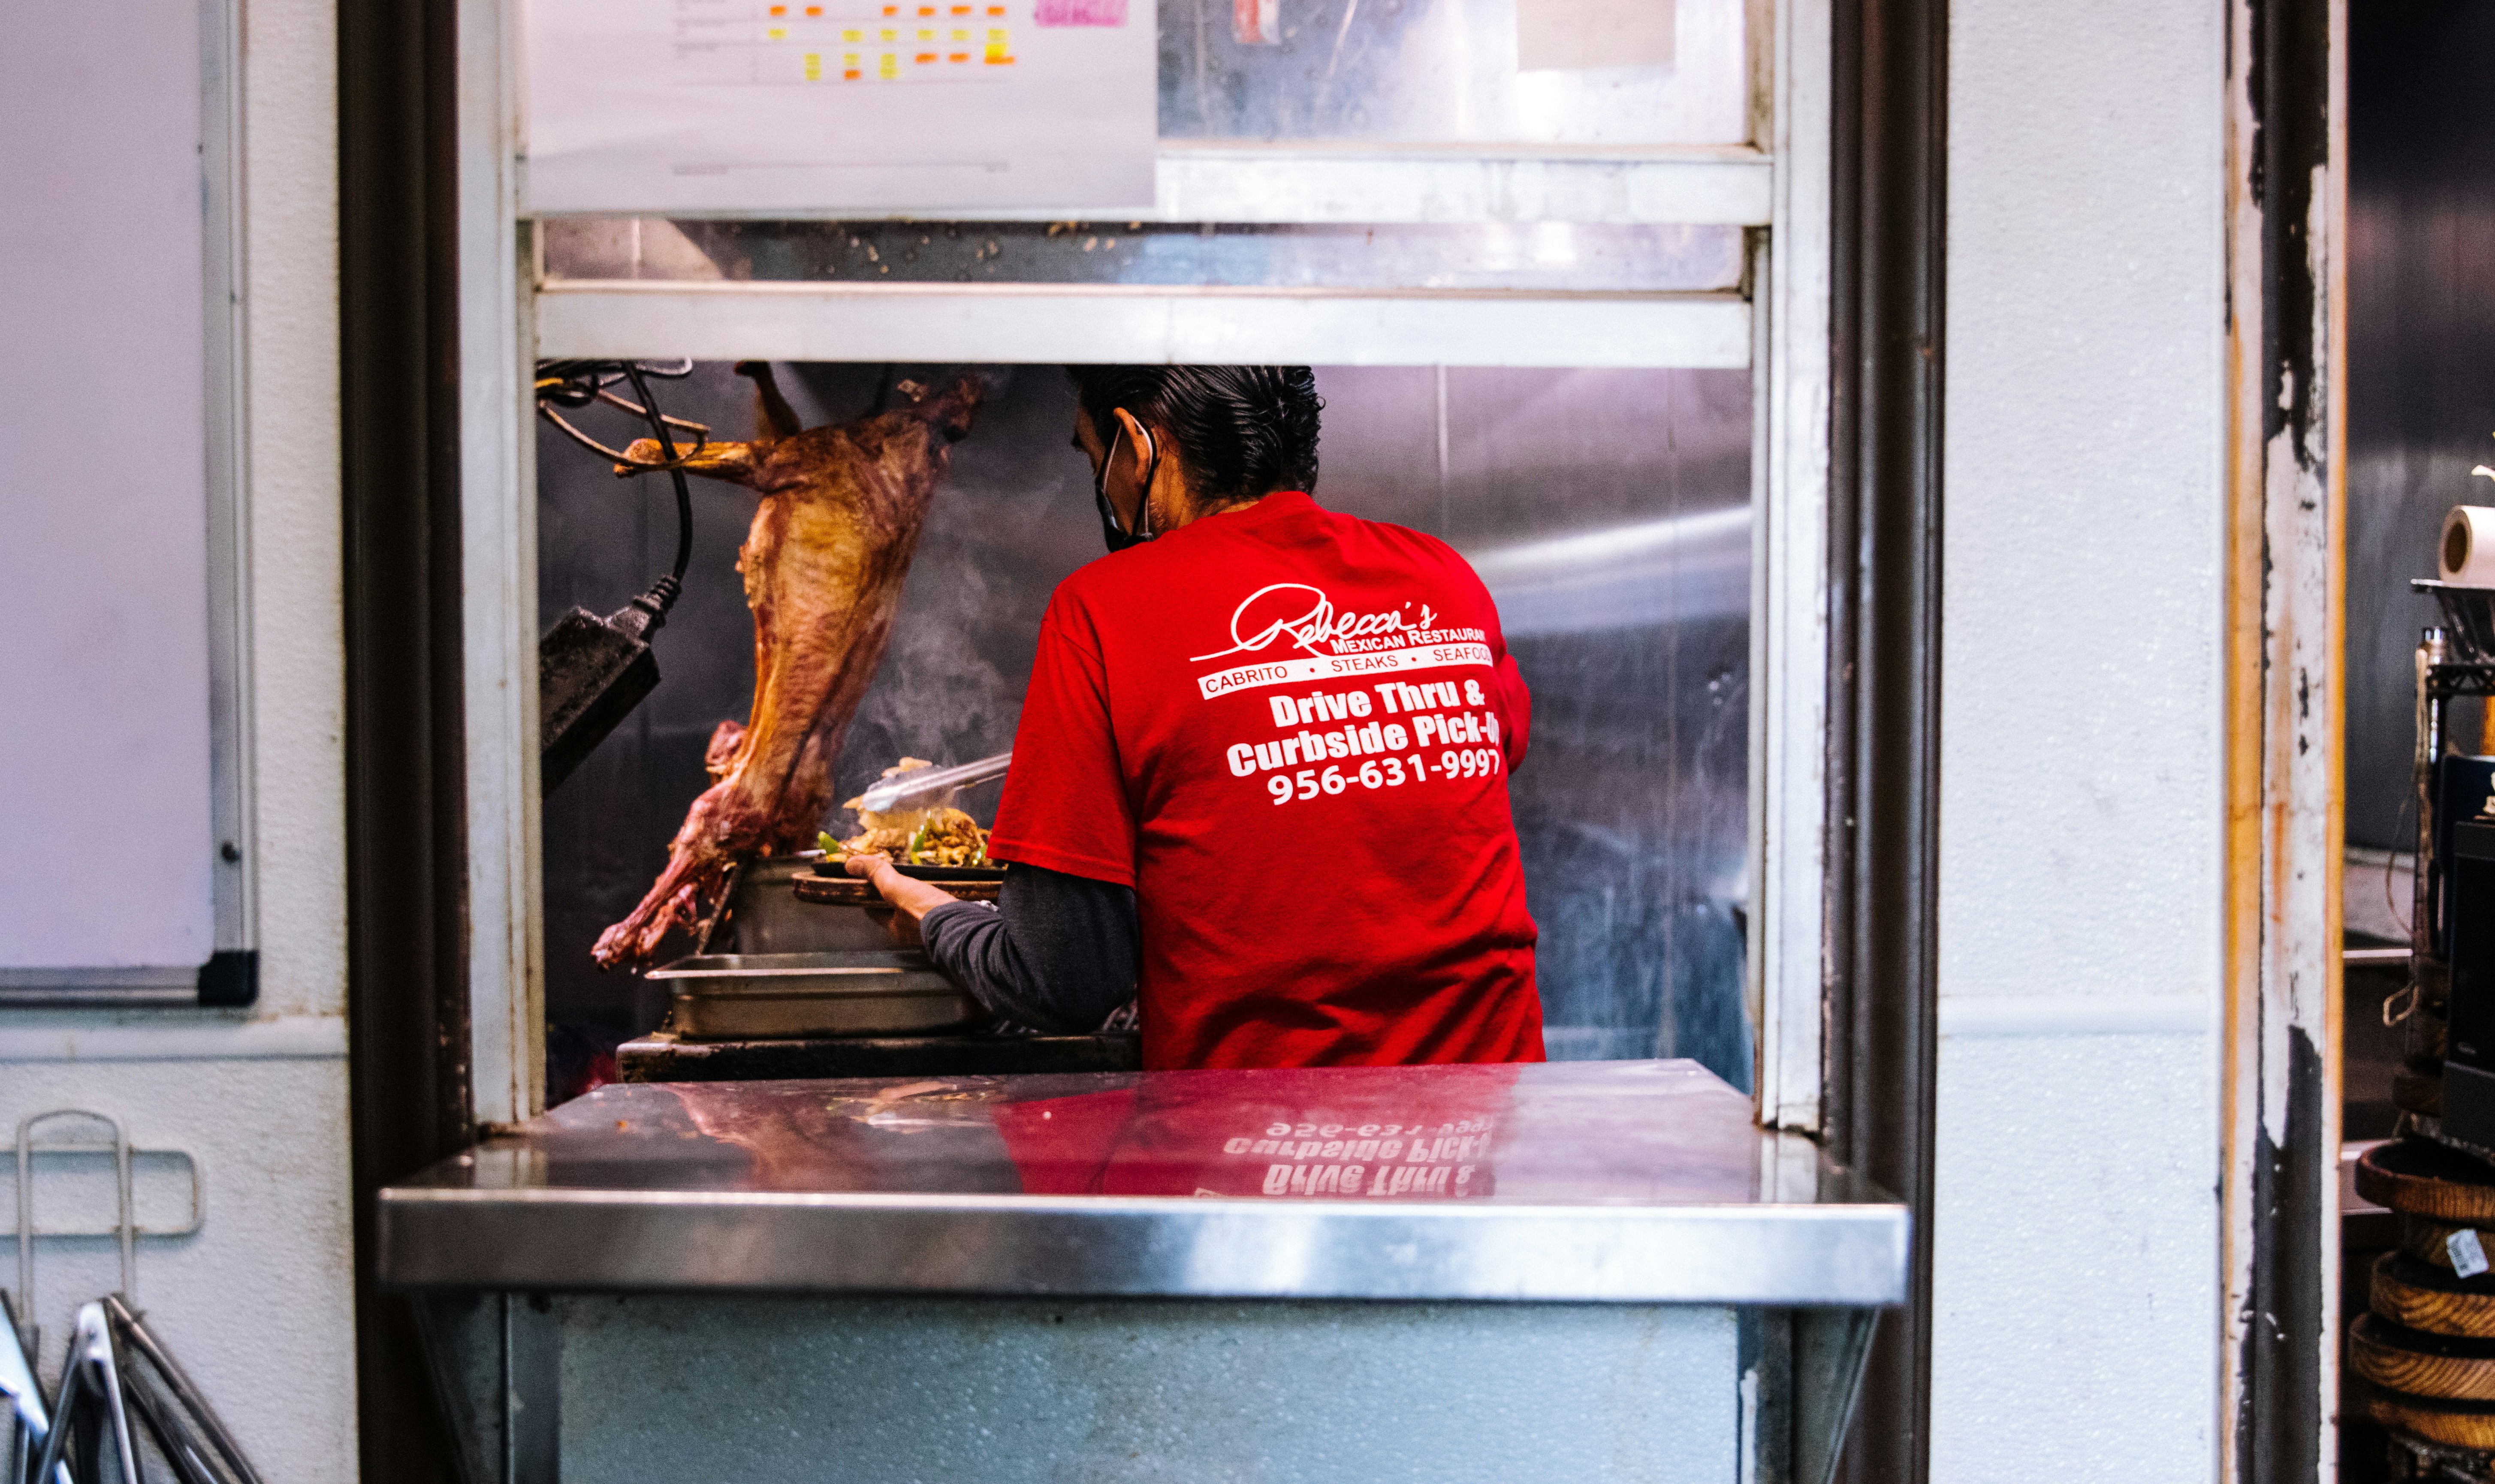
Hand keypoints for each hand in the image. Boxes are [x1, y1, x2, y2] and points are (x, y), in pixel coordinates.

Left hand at [842, 851, 956, 923]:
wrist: (966, 926)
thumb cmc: (928, 910)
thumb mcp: (898, 889)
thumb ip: (878, 875)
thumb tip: (850, 864)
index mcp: (895, 929)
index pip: (875, 911)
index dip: (871, 895)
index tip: (871, 881)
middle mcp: (911, 934)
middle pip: (897, 911)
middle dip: (897, 897)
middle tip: (901, 878)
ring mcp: (932, 931)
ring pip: (918, 912)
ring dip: (918, 898)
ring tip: (922, 882)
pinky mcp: (950, 926)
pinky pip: (937, 912)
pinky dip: (935, 901)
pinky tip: (940, 891)